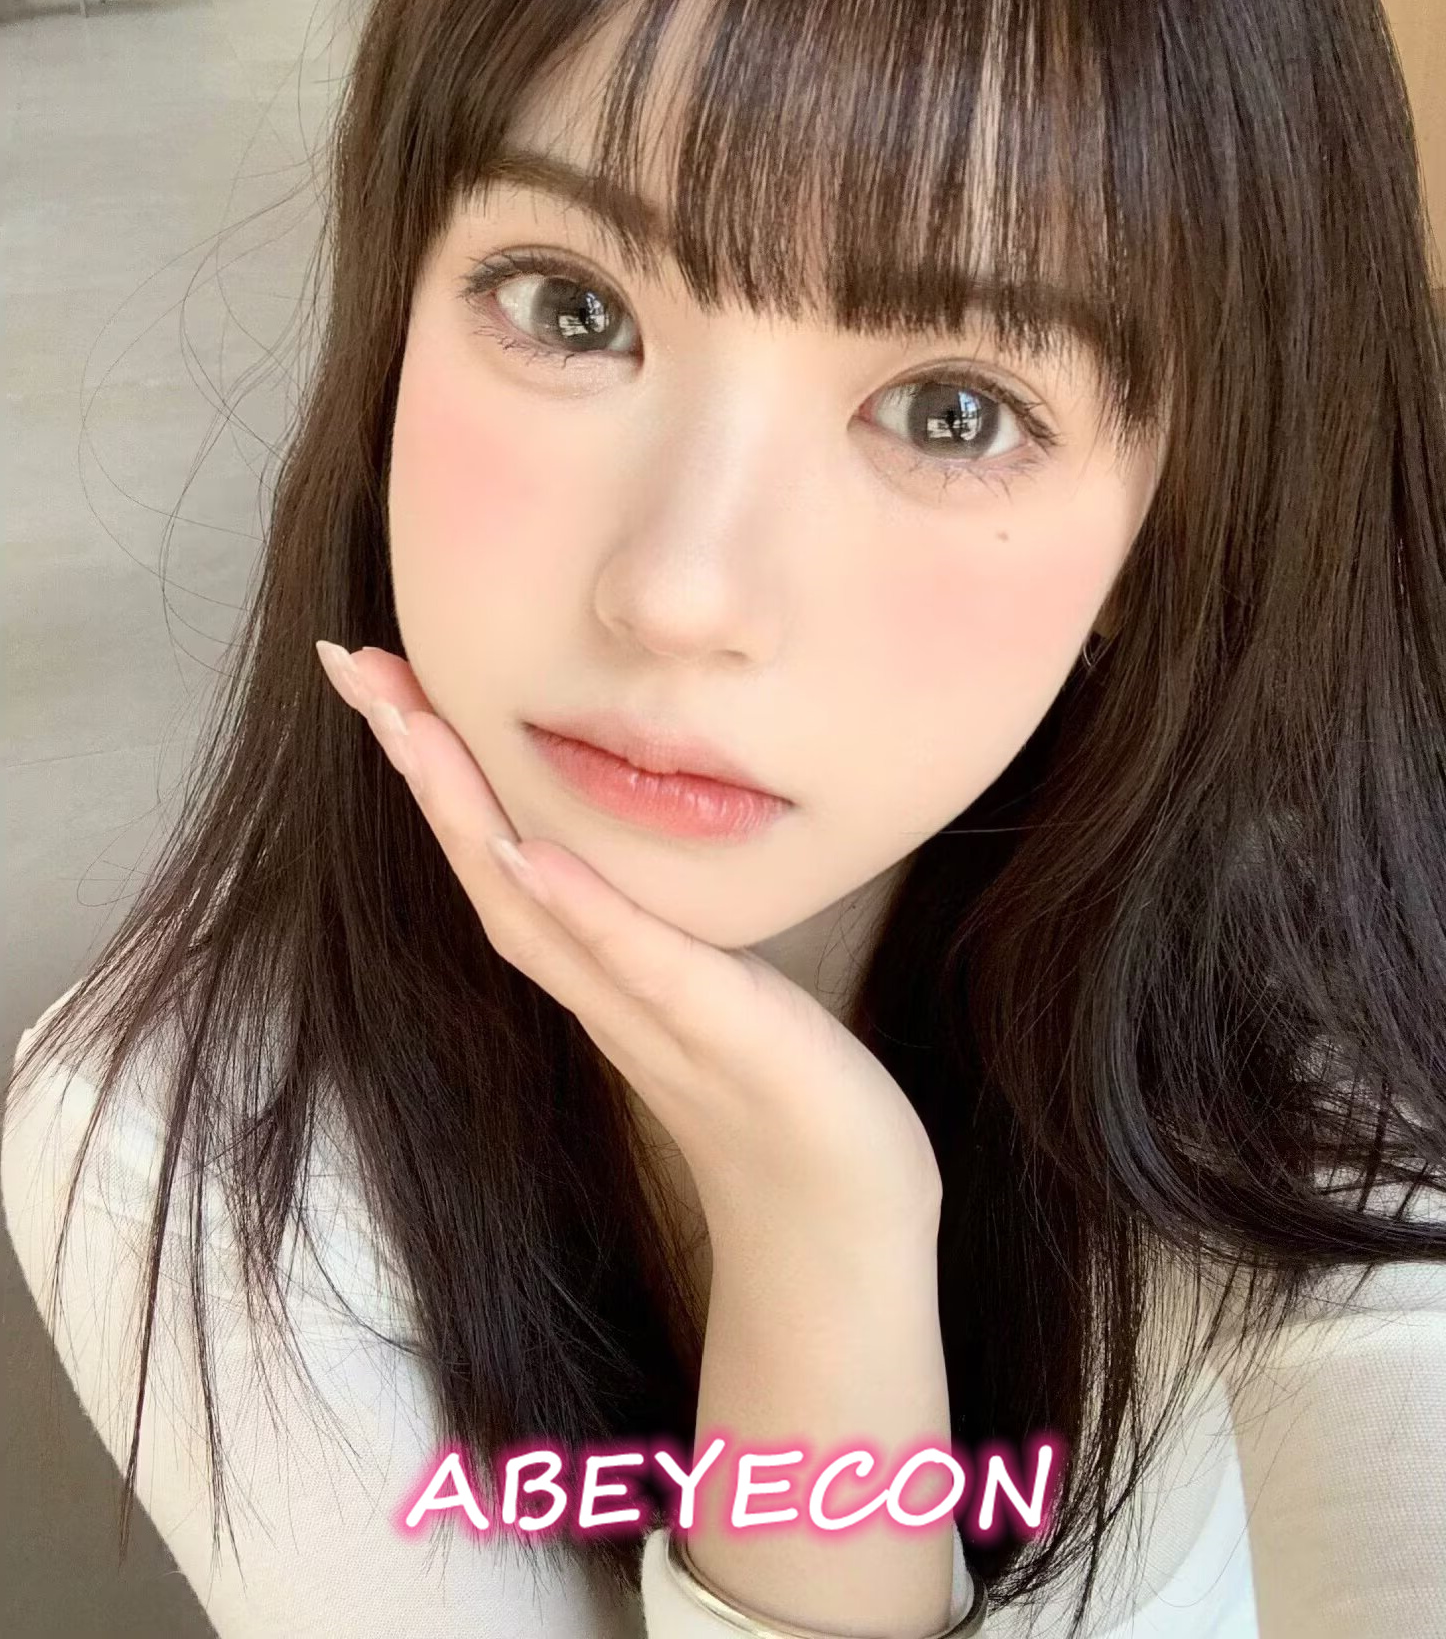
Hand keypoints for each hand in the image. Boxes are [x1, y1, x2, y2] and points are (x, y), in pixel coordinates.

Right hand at [314, 643, 942, 1256]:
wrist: (835, 1224)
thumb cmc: (778, 1093)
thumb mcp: (708, 982)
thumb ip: (649, 924)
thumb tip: (605, 848)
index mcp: (598, 961)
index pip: (496, 851)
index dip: (434, 767)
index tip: (378, 674)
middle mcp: (602, 985)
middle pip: (486, 865)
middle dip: (420, 762)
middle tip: (353, 668)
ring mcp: (653, 1015)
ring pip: (535, 907)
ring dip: (467, 816)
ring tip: (411, 727)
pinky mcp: (721, 1034)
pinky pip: (639, 964)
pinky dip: (579, 908)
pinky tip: (529, 852)